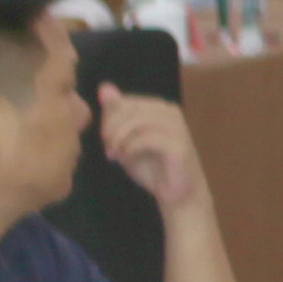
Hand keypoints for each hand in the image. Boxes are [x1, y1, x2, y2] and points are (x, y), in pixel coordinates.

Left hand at [91, 91, 208, 209]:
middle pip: (128, 109)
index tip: (105, 140)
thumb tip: (104, 87)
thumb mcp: (125, 139)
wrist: (176, 194)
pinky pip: (146, 138)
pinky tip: (125, 159)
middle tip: (108, 149)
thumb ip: (116, 115)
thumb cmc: (151, 167)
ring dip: (119, 140)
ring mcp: (177, 127)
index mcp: (158, 107)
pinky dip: (130, 149)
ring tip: (114, 155)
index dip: (108, 120)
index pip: (124, 102)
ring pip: (137, 121)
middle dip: (111, 130)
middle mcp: (170, 112)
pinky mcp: (178, 145)